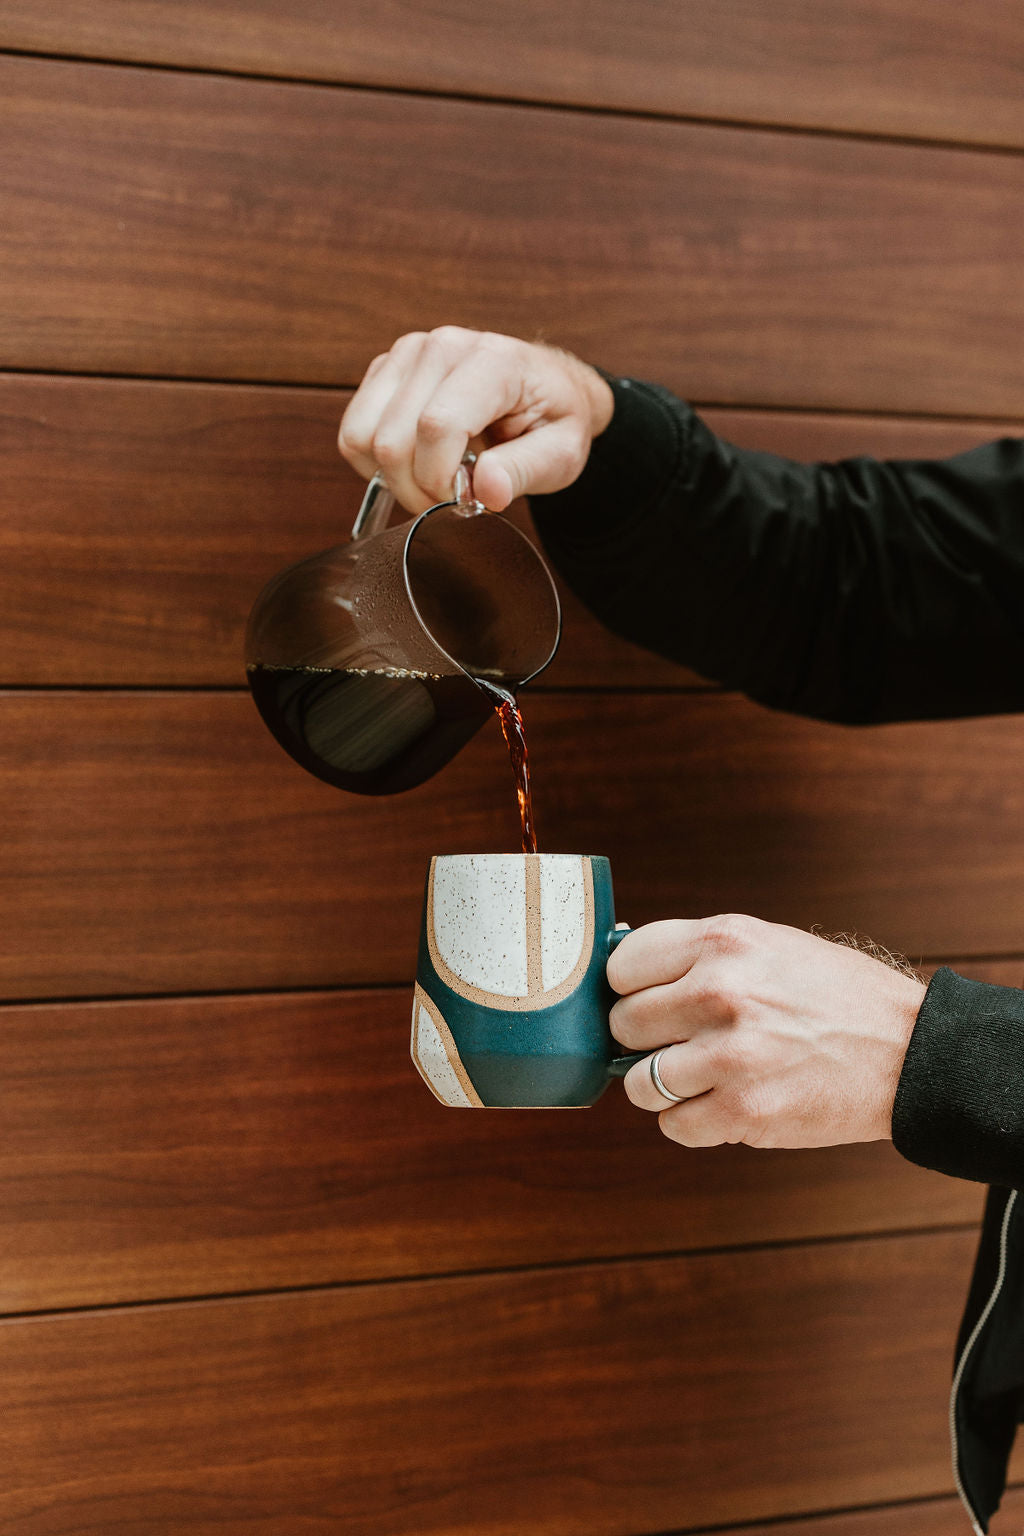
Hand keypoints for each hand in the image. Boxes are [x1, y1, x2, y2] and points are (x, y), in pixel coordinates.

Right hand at [338, 326, 613, 513]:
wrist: (547, 387)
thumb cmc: (554, 418)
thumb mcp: (561, 453)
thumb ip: (525, 472)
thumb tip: (486, 490)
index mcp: (493, 361)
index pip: (437, 426)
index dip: (439, 480)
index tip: (463, 500)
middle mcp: (442, 347)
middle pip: (392, 438)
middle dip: (415, 488)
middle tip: (447, 500)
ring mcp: (408, 353)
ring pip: (362, 436)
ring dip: (391, 478)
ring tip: (432, 481)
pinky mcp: (387, 368)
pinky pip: (354, 430)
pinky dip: (376, 462)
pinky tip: (415, 463)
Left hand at [609, 915, 925, 1148]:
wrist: (908, 1050)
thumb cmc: (834, 995)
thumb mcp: (767, 943)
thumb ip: (699, 955)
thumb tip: (623, 975)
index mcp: (723, 940)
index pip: (623, 964)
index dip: (632, 988)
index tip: (649, 1000)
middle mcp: (720, 991)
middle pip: (624, 1024)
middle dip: (644, 1039)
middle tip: (679, 1043)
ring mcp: (730, 1054)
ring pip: (639, 1083)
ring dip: (663, 1088)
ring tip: (702, 1079)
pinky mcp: (745, 1111)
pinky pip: (673, 1127)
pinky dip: (691, 1124)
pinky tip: (724, 1105)